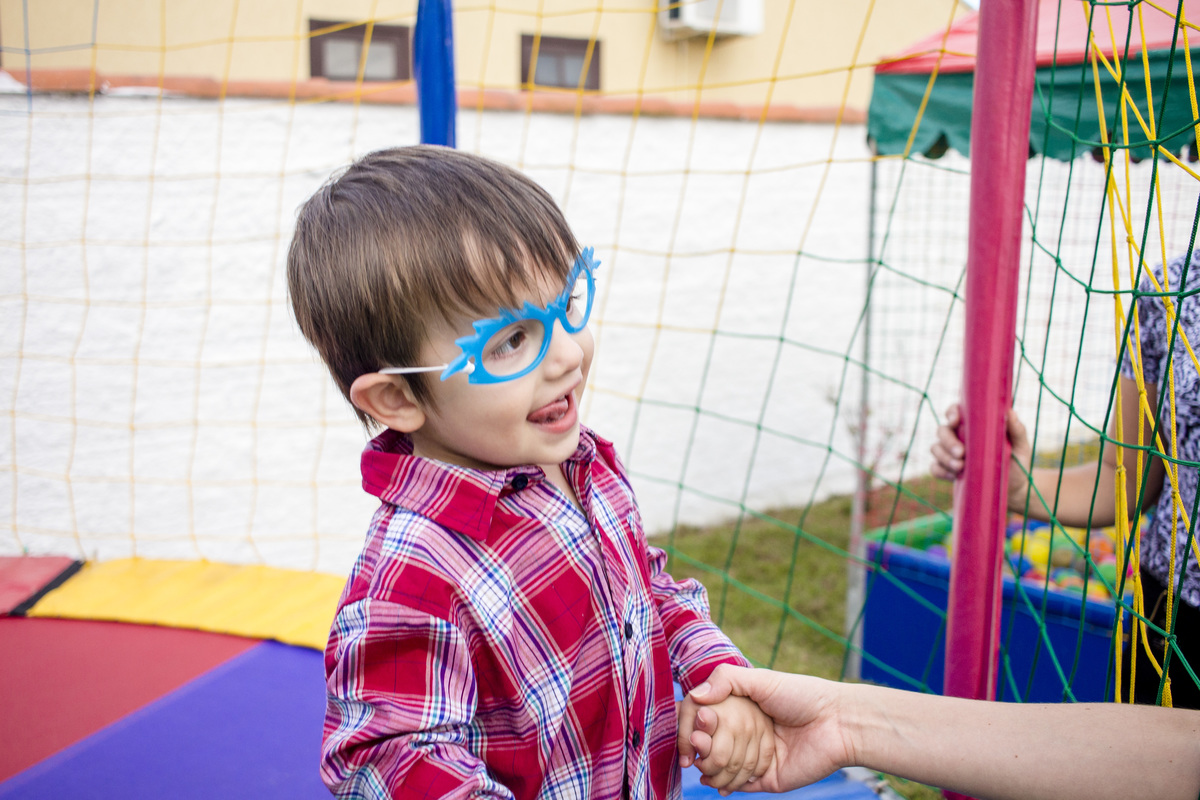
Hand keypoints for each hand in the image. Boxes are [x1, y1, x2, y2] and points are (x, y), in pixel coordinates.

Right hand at [687, 665, 853, 793]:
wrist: (838, 724)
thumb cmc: (803, 695)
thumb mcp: (763, 679)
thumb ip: (726, 679)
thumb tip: (693, 695)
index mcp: (743, 710)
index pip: (707, 718)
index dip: (695, 723)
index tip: (692, 725)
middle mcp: (746, 734)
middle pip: (710, 744)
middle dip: (700, 746)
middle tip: (698, 744)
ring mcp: (755, 758)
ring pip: (721, 768)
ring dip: (710, 768)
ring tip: (703, 764)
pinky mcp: (767, 779)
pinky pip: (739, 787)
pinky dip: (724, 786)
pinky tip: (715, 781)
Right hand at [930, 404, 1032, 509]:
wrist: (1013, 489)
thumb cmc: (1017, 463)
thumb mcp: (1021, 447)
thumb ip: (1016, 430)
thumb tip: (1010, 412)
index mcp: (974, 425)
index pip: (955, 411)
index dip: (951, 413)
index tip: (955, 421)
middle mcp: (959, 436)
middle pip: (942, 430)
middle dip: (948, 442)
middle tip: (961, 453)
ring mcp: (951, 453)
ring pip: (935, 448)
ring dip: (944, 457)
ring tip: (960, 468)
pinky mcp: (948, 470)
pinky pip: (934, 467)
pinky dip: (941, 471)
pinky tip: (954, 476)